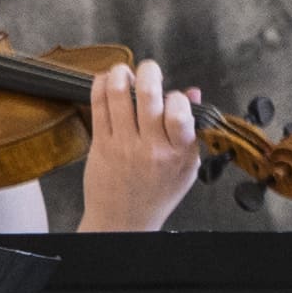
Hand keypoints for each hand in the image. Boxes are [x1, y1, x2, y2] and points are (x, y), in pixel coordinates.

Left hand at [83, 55, 203, 230]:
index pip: (180, 112)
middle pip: (149, 95)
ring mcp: (123, 145)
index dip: (178, 96)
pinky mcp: (100, 145)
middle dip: (149, 71)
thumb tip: (193, 92)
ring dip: (121, 72)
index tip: (174, 97)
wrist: (123, 222)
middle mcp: (150, 148)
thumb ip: (191, 130)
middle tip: (150, 70)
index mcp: (177, 153)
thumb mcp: (186, 167)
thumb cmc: (156, 194)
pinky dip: (100, 85)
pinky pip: (98, 106)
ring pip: (118, 94)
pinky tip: (105, 80)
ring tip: (124, 71)